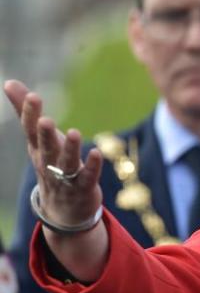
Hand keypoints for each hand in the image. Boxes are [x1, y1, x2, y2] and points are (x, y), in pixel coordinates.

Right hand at [4, 80, 103, 228]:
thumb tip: (8, 82)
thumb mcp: (38, 140)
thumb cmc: (51, 165)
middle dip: (45, 134)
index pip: (30, 130)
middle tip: (46, 120)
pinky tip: (97, 152)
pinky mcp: (84, 188)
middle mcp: (48, 163)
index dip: (30, 115)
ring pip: (66, 163)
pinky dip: (92, 166)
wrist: (63, 210)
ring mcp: (65, 177)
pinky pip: (88, 177)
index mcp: (37, 149)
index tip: (33, 96)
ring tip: (74, 133)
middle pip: (45, 148)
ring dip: (70, 149)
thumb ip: (27, 113)